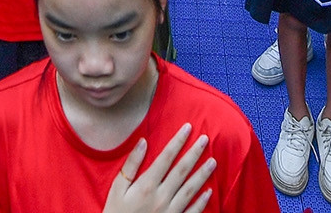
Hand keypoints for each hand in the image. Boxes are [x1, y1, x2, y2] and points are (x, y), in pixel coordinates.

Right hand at [101, 125, 215, 212]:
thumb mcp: (117, 188)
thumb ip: (131, 165)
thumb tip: (142, 142)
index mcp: (147, 185)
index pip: (166, 157)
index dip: (178, 141)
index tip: (188, 128)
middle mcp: (162, 196)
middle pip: (181, 170)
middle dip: (194, 153)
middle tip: (205, 138)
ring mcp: (171, 211)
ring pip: (190, 189)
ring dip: (202, 174)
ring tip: (213, 161)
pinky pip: (192, 212)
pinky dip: (202, 202)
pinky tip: (209, 192)